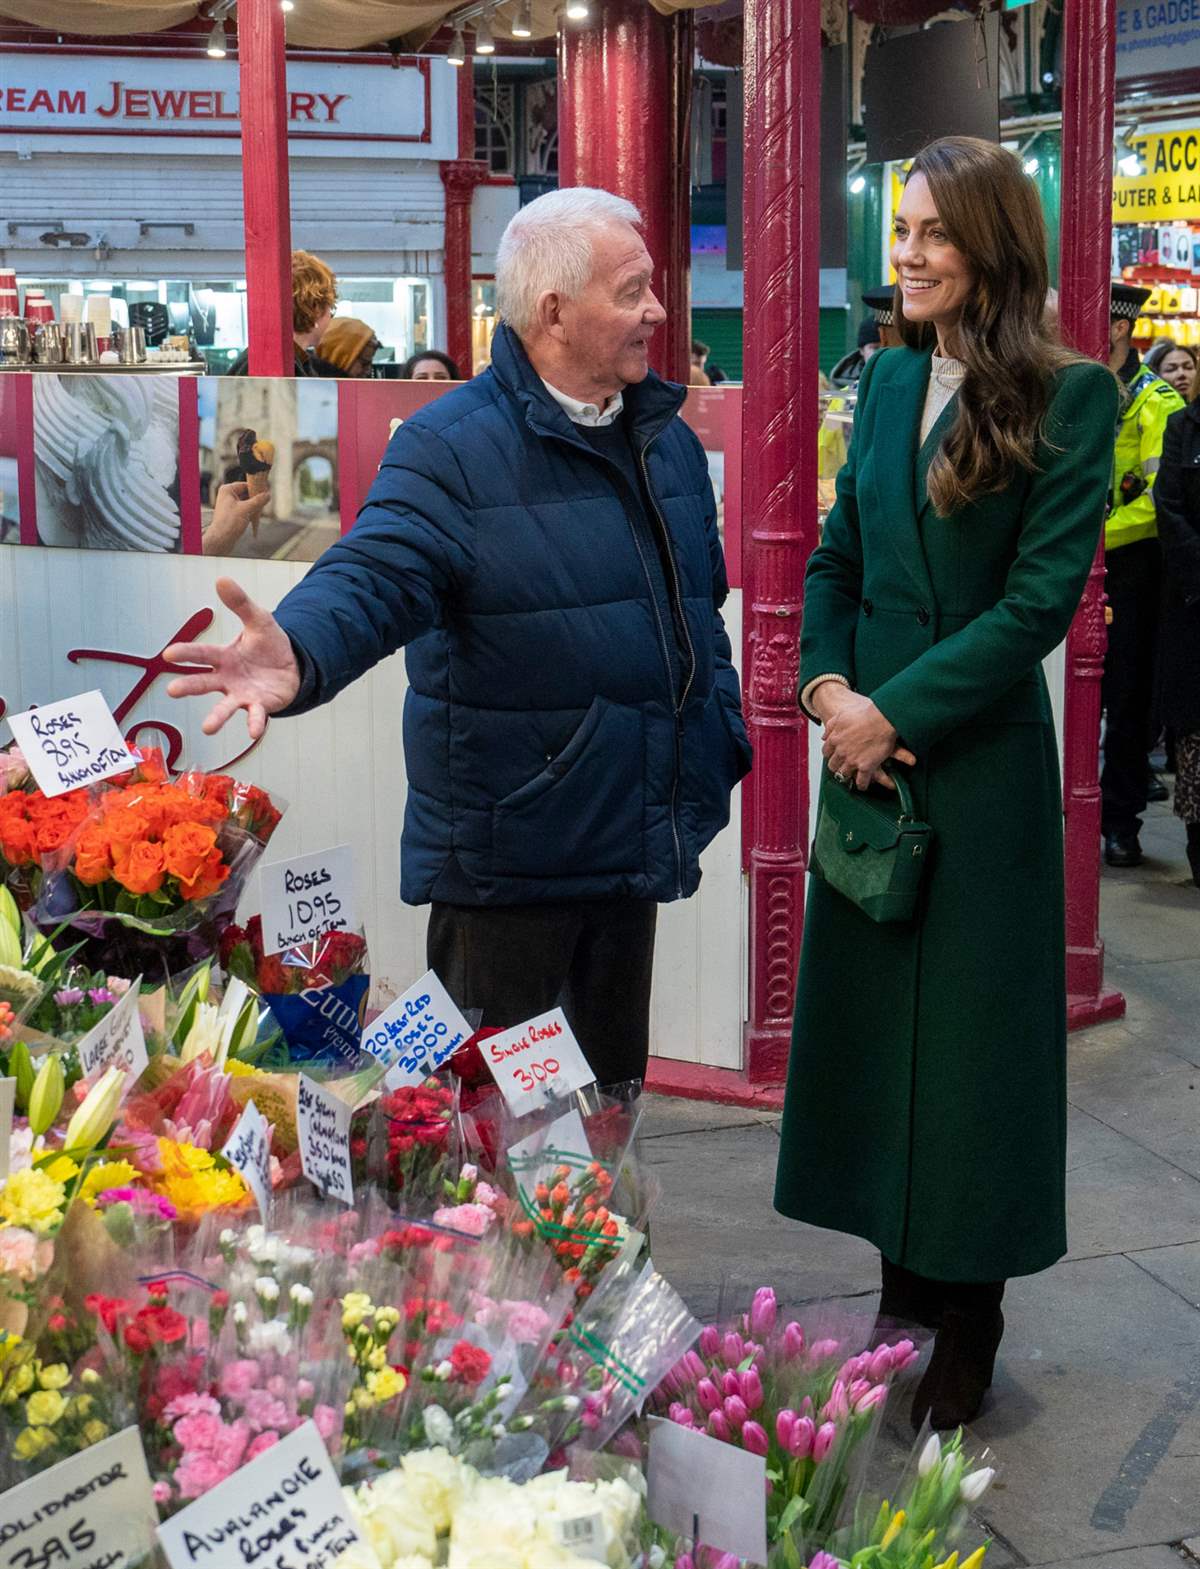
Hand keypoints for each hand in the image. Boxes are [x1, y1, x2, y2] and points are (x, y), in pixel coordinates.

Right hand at [164, 577, 300, 739]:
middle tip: (171, 691)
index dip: (186, 653)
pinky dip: (254, 723)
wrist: (291, 667)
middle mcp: (227, 679)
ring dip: (216, 717)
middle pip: (204, 682)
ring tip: (207, 728)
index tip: (168, 654)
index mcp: (223, 657)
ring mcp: (241, 695)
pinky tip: (254, 731)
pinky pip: (255, 716)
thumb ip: (240, 604)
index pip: (201, 654)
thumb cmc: (267, 645)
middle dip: (188, 686)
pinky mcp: (259, 706)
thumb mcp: (259, 620)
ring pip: (225, 707)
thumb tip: (222, 579)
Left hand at [202, 482, 269, 556]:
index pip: (245, 484)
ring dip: (254, 505)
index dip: (256, 488)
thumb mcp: (247, 509)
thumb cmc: (229, 522)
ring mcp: (229, 505)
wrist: (221, 539)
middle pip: (246, 493)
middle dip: (256, 498)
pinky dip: (251, 511)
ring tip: (261, 509)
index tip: (266, 491)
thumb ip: (258, 500)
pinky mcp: (232, 514)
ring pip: (246, 501)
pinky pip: (244, 509)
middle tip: (265, 500)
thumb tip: (268, 494)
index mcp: (227, 490)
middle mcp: (227, 496)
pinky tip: (256, 515)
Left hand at [818, 688, 916, 790]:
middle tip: (841, 767)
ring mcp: (853, 761)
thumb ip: (831, 726)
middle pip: (833, 765)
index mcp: (835, 739)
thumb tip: (824, 736)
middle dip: (836, 766)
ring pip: (844, 774)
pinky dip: (862, 785)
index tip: (833, 755)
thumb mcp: (842, 715)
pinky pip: (861, 781)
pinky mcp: (866, 767)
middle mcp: (841, 751)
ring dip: (847, 775)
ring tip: (851, 775)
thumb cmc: (865, 714)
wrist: (882, 718)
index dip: (830, 754)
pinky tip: (862, 785)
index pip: (826, 752)